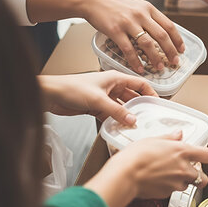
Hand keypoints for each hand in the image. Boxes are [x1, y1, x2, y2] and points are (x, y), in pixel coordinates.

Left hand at [39, 71, 156, 124]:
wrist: (50, 94)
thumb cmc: (71, 88)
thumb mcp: (97, 100)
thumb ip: (116, 111)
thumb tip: (132, 120)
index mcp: (115, 78)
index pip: (140, 84)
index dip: (150, 92)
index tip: (157, 103)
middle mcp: (112, 87)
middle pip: (132, 97)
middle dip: (139, 107)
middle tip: (147, 118)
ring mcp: (104, 97)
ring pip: (121, 107)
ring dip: (126, 116)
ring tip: (134, 125)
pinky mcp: (96, 107)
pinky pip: (111, 115)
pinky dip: (115, 121)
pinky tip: (119, 128)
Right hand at [79, 0, 184, 73]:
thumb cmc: (112, 1)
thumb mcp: (135, 3)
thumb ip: (147, 15)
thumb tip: (159, 29)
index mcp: (148, 8)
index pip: (169, 25)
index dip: (177, 39)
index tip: (181, 50)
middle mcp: (141, 14)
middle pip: (162, 36)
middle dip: (171, 52)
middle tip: (175, 62)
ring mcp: (128, 23)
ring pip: (148, 44)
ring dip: (155, 58)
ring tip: (159, 68)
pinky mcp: (115, 31)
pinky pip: (128, 49)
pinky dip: (135, 61)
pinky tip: (139, 68)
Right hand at [85, 131, 207, 206]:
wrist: (125, 175)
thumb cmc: (135, 156)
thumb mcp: (153, 140)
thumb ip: (170, 138)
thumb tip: (178, 134)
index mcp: (182, 152)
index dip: (205, 156)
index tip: (200, 156)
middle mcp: (183, 169)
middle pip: (204, 178)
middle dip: (198, 176)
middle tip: (189, 171)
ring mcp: (176, 183)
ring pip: (188, 185)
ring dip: (182, 182)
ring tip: (168, 175)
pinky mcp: (167, 194)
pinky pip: (173, 192)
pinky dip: (168, 188)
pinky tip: (158, 181)